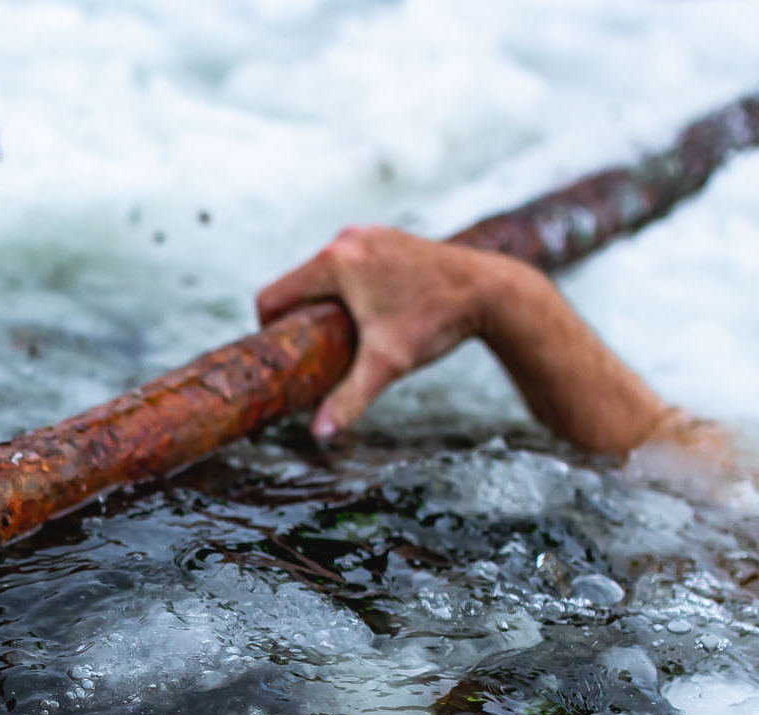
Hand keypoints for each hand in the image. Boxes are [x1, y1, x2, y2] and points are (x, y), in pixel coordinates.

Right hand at [258, 225, 677, 459]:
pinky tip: (368, 313)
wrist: (490, 291)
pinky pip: (348, 264)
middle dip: (301, 318)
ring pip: (322, 274)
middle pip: (296, 284)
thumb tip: (318, 435)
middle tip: (317, 352)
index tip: (284, 353)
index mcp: (334, 264)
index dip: (268, 328)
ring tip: (344, 335)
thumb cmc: (436, 322)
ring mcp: (367, 235)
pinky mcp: (386, 238)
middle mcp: (346, 241)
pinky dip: (348, 288)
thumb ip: (348, 399)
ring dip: (323, 303)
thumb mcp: (387, 364)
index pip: (272, 295)